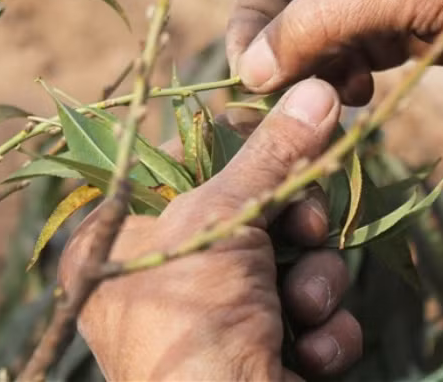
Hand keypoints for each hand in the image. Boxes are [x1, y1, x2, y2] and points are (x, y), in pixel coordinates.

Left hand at [59, 79, 361, 380]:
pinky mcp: (260, 358)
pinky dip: (322, 332)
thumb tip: (316, 87)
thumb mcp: (224, 221)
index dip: (242, 152)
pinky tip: (313, 354)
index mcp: (120, 240)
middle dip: (293, 227)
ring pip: (289, 264)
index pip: (188, 167)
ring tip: (303, 310)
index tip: (289, 138)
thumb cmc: (193, 324)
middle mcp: (159, 280)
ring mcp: (212, 324)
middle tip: (304, 232)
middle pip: (250, 213)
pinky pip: (308, 318)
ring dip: (313, 282)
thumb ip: (271, 154)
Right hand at [228, 0, 442, 129]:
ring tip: (325, 98)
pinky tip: (355, 97)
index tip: (251, 73)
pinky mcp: (414, 23)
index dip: (256, 10)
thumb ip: (329, 20)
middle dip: (279, 39)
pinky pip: (351, 46)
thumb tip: (250, 65)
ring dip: (309, 61)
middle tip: (276, 96)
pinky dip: (341, 72)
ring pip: (317, 21)